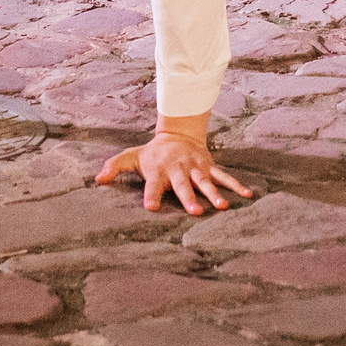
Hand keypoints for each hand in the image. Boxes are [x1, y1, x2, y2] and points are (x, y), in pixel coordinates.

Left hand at [95, 129, 254, 215]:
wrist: (178, 133)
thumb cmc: (152, 153)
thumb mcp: (131, 156)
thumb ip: (115, 167)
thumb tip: (98, 179)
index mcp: (158, 171)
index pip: (152, 186)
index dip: (151, 196)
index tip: (150, 207)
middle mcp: (178, 170)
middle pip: (183, 186)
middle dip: (189, 198)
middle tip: (195, 212)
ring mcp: (196, 169)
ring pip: (206, 183)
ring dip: (214, 194)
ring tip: (222, 207)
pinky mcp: (209, 167)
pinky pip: (224, 177)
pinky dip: (236, 185)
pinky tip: (247, 195)